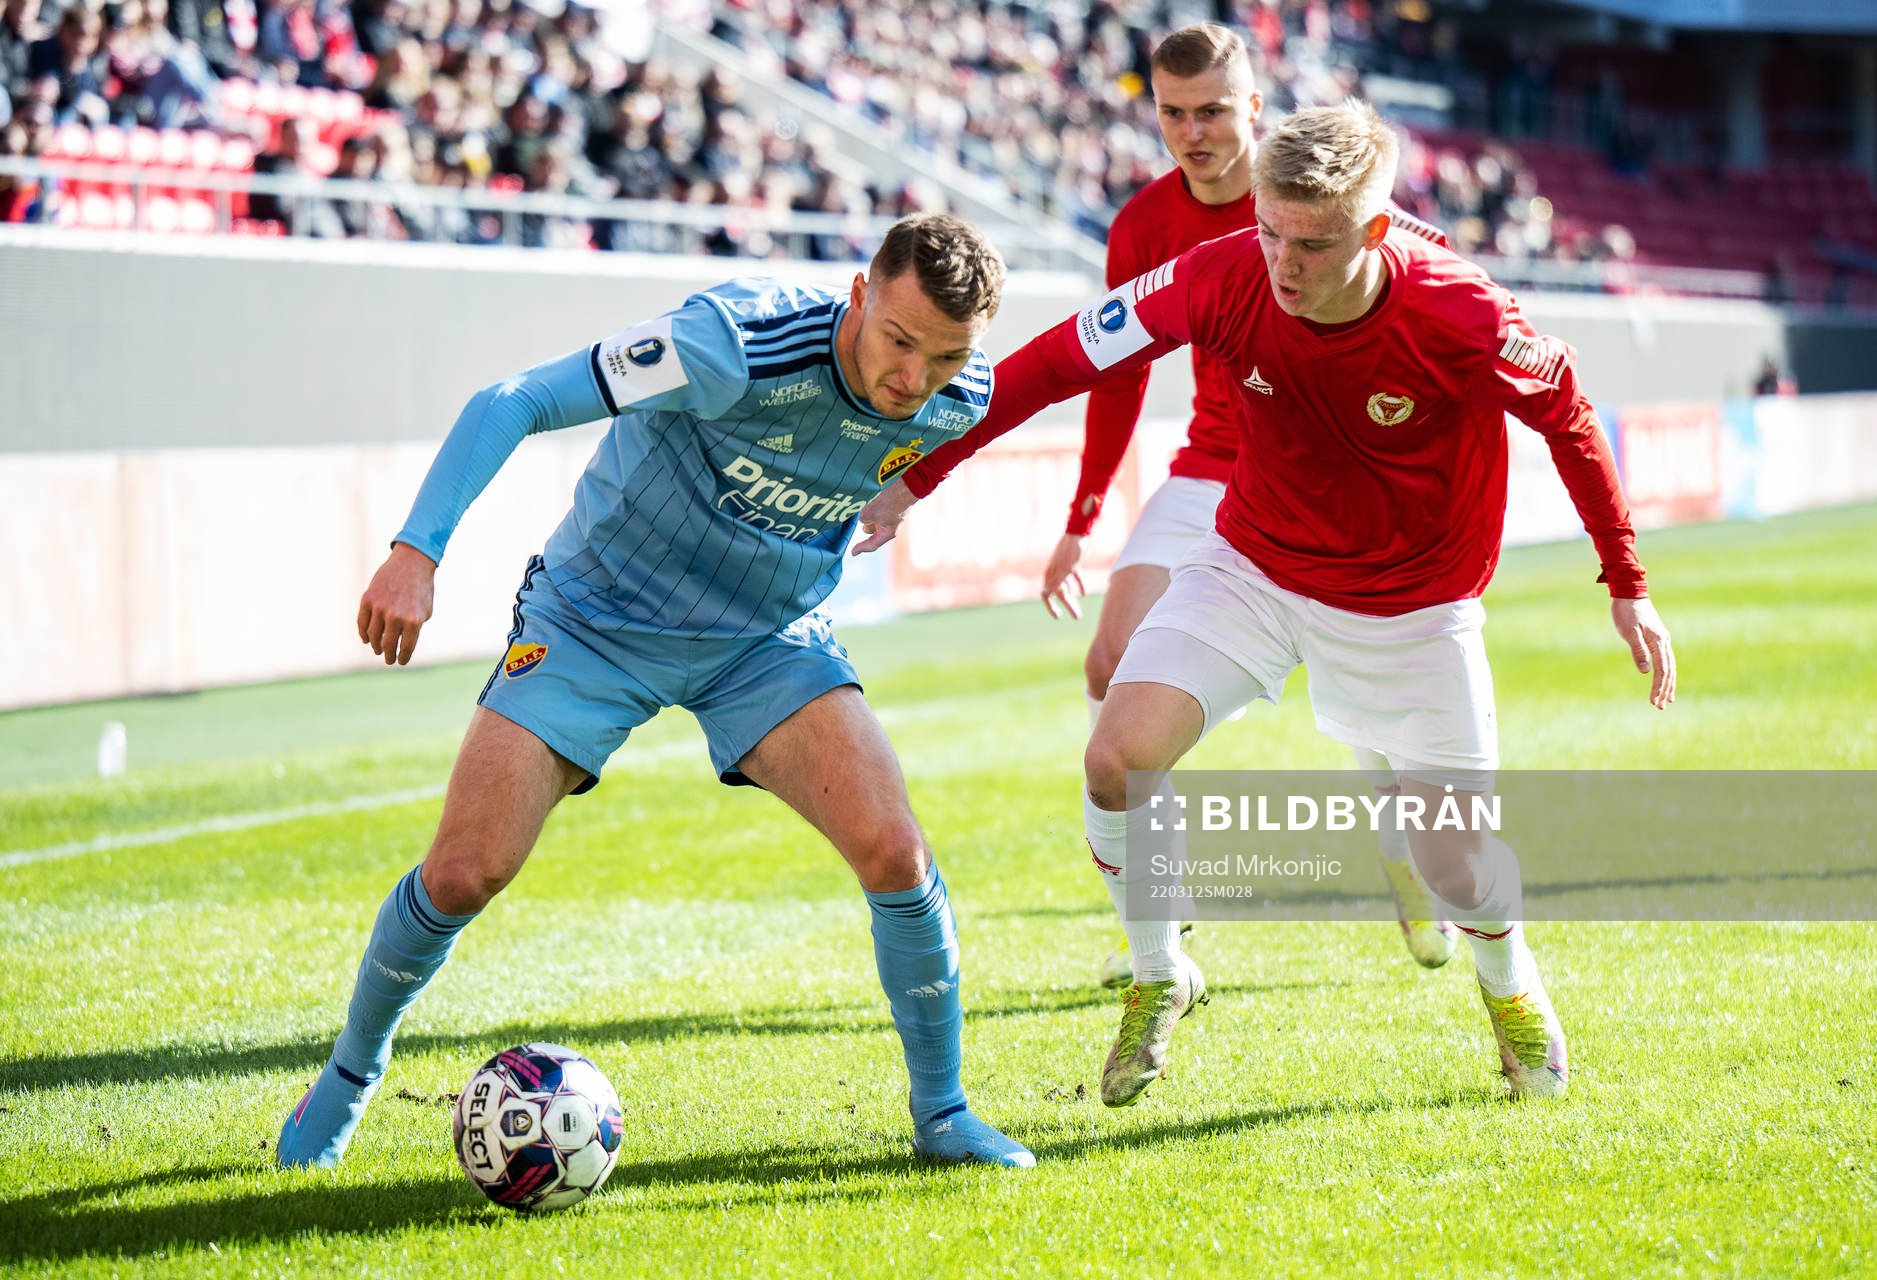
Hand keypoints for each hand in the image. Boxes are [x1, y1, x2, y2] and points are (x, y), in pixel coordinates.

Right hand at [358, 542, 436, 665]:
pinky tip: (367, 640)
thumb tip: (400, 645)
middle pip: (387, 645)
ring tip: (378, 650)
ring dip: (375, 646)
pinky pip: (362, 622)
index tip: (400, 661)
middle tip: (388, 659)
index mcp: (413, 621)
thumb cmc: (421, 589)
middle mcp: (395, 616)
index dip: (402, 658)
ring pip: (372, 636)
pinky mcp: (368, 599)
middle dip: (388, 655)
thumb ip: (414, 629)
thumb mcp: (425, 611)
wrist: (411, 563)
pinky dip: (363, 634)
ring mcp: (380, 608)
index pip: (405, 648)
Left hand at [851, 479, 915, 554]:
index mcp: (889, 532)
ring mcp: (893, 512)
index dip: (862, 548)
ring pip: (874, 516)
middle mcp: (892, 524)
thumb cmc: (890, 501)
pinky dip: (871, 503)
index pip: (872, 544)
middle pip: (873, 529)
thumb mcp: (869, 513)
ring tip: (862, 504)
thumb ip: (863, 518)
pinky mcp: (892, 501)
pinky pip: (878, 506)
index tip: (853, 552)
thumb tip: (863, 516)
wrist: (907, 483)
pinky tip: (867, 496)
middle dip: (865, 525)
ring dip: (867, 511)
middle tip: (857, 521)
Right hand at [1040, 534, 1085, 619]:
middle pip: (1060, 593)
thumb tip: (1044, 594)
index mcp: (1051, 573)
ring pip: (1067, 587)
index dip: (1051, 606)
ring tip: (1079, 611)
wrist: (1079, 531)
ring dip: (1073, 599)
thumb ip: (1055, 582)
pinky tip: (1083, 594)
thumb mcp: (1065, 568)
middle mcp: (1055, 572)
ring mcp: (1064, 568)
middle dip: (1068, 605)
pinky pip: (1075, 578)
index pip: (1046, 594)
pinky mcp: (1073, 563)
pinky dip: (1079, 585)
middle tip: (1077, 617)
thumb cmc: (1071, 549)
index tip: (1058, 617)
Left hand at [1612, 596, 1675, 708]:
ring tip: (1667, 699)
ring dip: (1668, 683)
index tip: (1654, 701)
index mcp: (1659, 641)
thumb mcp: (1629, 632)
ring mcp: (1662, 639)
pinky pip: (1665, 659)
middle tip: (1661, 706)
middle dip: (1665, 689)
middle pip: (1669, 671)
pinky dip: (1665, 672)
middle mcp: (1664, 642)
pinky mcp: (1657, 637)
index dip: (1658, 687)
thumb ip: (1638, 651)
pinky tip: (1663, 679)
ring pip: (1669, 666)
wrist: (1629, 592)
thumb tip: (1646, 671)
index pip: (1661, 670)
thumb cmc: (1626, 611)